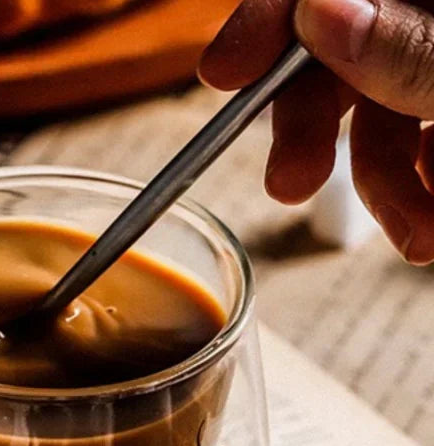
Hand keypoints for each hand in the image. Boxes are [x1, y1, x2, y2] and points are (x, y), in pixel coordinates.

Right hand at [200, 0, 433, 263]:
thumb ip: (408, 48)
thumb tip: (319, 13)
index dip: (267, 21)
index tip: (221, 73)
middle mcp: (427, 19)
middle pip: (338, 56)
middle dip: (312, 133)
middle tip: (289, 186)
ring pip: (380, 113)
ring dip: (384, 187)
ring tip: (417, 236)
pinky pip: (414, 140)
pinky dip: (416, 186)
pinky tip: (431, 216)